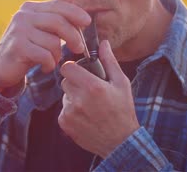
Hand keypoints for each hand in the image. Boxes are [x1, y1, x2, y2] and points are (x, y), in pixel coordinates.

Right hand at [0, 0, 90, 90]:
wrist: (0, 66)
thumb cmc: (27, 48)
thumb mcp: (40, 31)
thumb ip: (56, 23)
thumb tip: (83, 21)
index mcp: (30, 8)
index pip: (58, 5)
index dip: (75, 12)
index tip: (87, 22)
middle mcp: (23, 16)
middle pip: (58, 22)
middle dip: (74, 36)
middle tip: (79, 48)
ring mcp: (19, 30)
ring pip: (53, 42)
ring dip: (57, 55)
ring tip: (52, 60)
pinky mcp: (18, 46)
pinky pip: (45, 55)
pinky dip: (50, 64)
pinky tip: (46, 67)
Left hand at [58, 40, 139, 157]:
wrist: (120, 142)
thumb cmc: (123, 110)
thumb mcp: (121, 84)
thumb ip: (109, 62)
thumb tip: (103, 43)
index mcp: (93, 87)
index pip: (67, 68)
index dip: (73, 68)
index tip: (79, 71)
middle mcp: (79, 99)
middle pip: (65, 81)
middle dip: (75, 83)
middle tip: (89, 90)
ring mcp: (70, 113)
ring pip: (64, 96)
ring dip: (74, 97)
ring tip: (90, 106)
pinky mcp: (65, 123)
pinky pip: (63, 110)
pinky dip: (72, 112)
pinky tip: (86, 117)